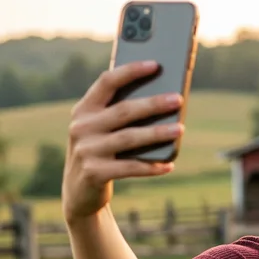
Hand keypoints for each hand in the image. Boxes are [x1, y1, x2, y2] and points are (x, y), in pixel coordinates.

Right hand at [62, 60, 183, 222]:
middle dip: (153, 104)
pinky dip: (151, 167)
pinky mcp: (94, 173)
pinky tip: (169, 165)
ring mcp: (86, 150)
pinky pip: (129, 168)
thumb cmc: (100, 155)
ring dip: (157, 134)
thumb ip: (118, 115)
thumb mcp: (101, 131)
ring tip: (180, 129)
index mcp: (84, 109)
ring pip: (129, 138)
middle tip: (178, 100)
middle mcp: (81, 127)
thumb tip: (161, 102)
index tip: (155, 65)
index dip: (131, 71)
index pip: (107, 82)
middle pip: (123, 111)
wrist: (79, 193)